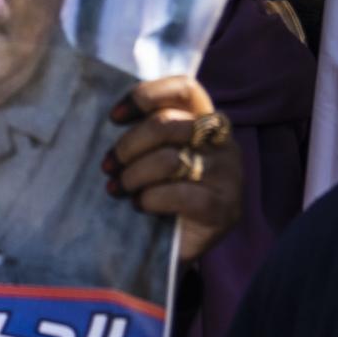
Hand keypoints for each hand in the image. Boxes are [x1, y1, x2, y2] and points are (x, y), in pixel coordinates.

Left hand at [102, 75, 242, 262]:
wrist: (172, 248)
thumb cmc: (157, 193)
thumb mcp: (150, 155)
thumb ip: (144, 131)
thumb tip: (114, 116)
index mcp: (206, 122)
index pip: (185, 88)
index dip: (145, 96)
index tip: (113, 118)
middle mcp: (223, 143)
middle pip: (166, 124)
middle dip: (127, 146)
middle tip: (108, 167)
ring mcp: (229, 175)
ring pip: (169, 159)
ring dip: (133, 175)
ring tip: (119, 189)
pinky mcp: (224, 208)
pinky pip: (178, 194)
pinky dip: (150, 199)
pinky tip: (141, 205)